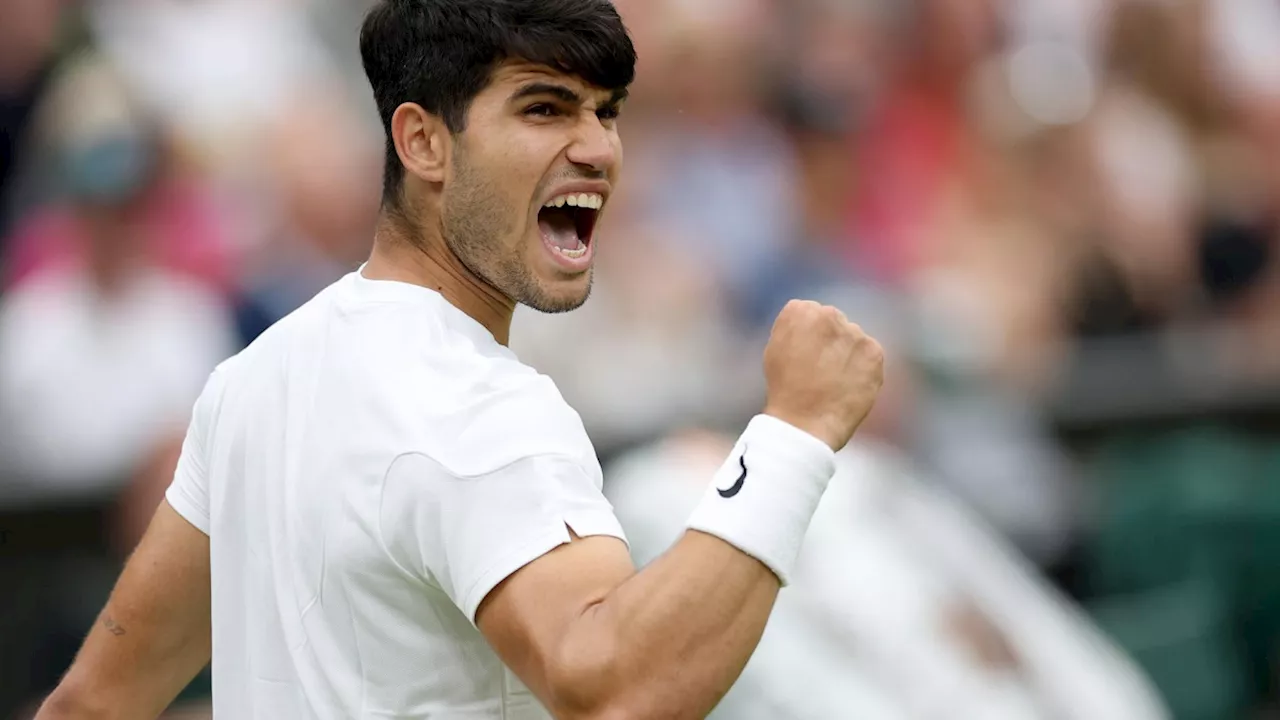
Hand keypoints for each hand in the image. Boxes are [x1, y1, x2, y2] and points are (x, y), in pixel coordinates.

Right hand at [761, 300, 884, 450]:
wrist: (805, 422)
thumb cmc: (785, 389)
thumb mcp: (776, 348)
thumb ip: (795, 328)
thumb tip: (812, 326)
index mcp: (800, 310)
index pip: (810, 313)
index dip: (807, 337)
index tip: (803, 356)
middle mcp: (829, 314)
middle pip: (834, 322)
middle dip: (830, 340)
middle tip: (820, 369)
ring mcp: (854, 333)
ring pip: (853, 339)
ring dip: (847, 354)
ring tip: (833, 381)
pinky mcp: (874, 352)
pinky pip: (869, 355)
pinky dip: (862, 368)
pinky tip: (848, 385)